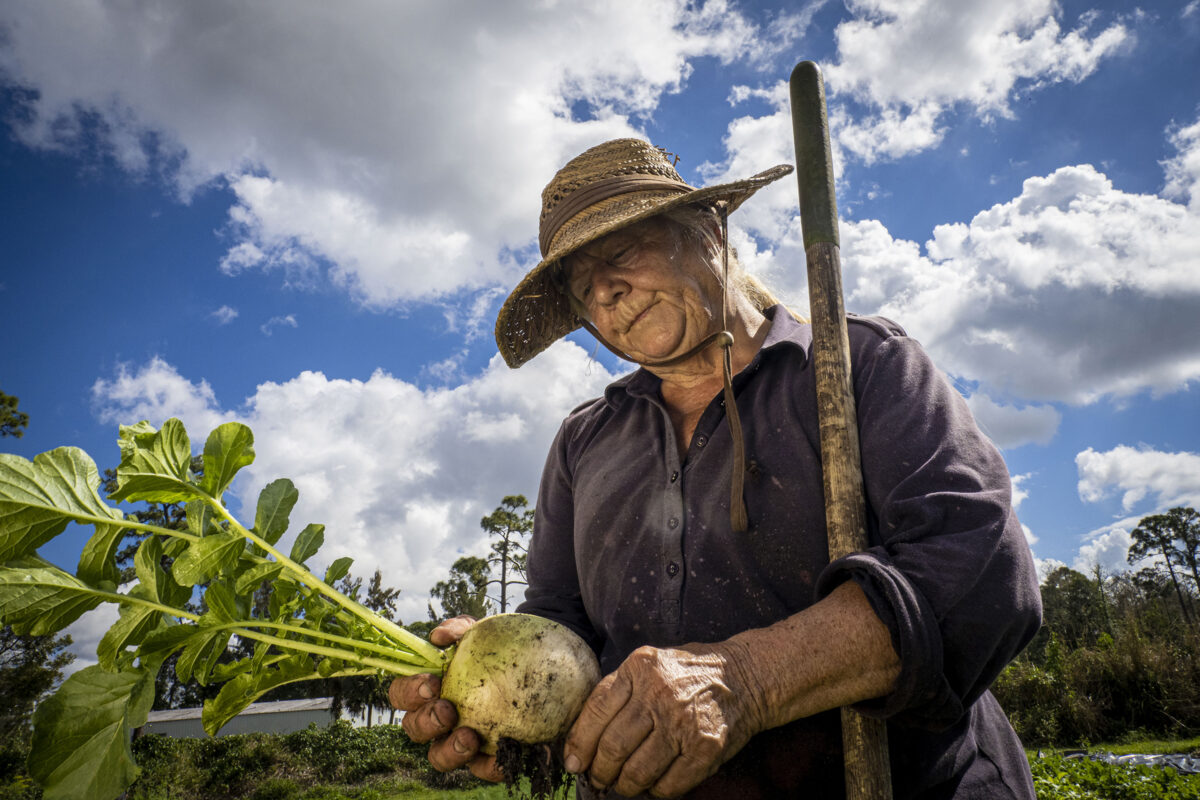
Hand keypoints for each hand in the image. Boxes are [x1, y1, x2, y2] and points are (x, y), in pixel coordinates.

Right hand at [387, 616, 502, 781]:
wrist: (530, 664)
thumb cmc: (491, 649)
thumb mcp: (477, 633)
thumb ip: (458, 630)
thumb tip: (439, 636)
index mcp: (425, 691)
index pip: (401, 695)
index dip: (409, 692)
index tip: (432, 683)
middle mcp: (434, 721)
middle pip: (414, 729)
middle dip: (426, 722)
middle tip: (447, 710)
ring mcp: (456, 742)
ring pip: (438, 757)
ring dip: (449, 750)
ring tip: (470, 737)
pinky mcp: (483, 758)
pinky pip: (481, 769)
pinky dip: (489, 766)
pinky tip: (503, 756)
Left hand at [562, 641, 766, 797]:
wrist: (745, 677)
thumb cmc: (688, 674)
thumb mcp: (650, 665)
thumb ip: (619, 690)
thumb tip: (581, 737)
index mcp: (640, 667)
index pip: (596, 710)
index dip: (579, 743)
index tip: (573, 762)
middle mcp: (660, 693)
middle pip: (613, 745)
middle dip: (599, 770)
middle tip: (597, 778)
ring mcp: (684, 721)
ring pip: (637, 771)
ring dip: (624, 786)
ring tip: (623, 784)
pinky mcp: (705, 748)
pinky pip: (668, 785)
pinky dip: (655, 791)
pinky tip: (653, 784)